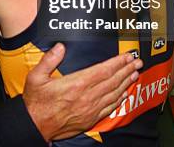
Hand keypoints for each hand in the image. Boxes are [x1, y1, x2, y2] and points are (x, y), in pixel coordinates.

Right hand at [23, 43, 141, 141]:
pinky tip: (124, 93)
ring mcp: (90, 109)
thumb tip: (60, 47)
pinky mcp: (90, 119)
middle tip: (137, 62)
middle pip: (113, 81)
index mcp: (75, 84)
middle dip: (126, 70)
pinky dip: (119, 99)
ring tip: (134, 74)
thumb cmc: (35, 102)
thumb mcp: (35, 77)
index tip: (126, 56)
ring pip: (114, 93)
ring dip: (126, 83)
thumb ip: (49, 60)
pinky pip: (110, 107)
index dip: (117, 62)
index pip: (103, 70)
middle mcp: (86, 97)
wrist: (35, 126)